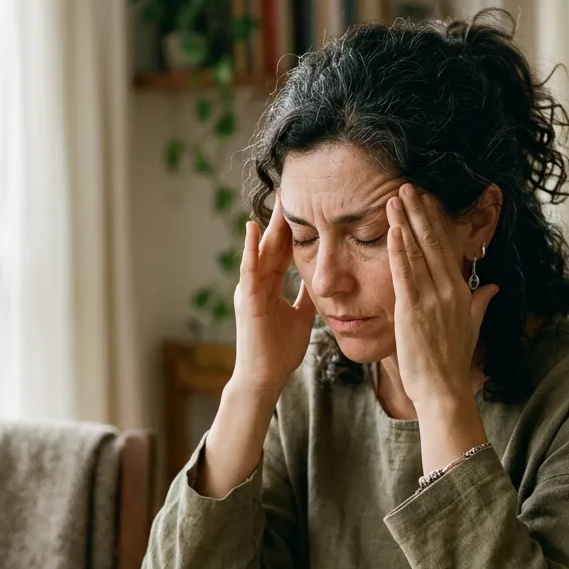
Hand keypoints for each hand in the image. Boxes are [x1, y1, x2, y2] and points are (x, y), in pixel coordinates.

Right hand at [232, 191, 316, 397]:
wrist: (265, 378)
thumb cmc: (280, 352)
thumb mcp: (301, 316)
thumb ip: (306, 296)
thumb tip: (320, 279)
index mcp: (270, 287)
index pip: (283, 251)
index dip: (293, 229)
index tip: (303, 206)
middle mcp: (258, 284)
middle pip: (272, 245)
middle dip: (282, 219)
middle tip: (290, 190)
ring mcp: (251, 290)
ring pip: (261, 251)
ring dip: (268, 225)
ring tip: (275, 200)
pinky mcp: (248, 300)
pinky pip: (249, 269)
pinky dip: (251, 249)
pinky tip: (254, 229)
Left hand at [386, 184, 498, 412]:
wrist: (443, 389)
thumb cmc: (452, 361)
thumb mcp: (471, 326)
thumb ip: (481, 303)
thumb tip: (492, 286)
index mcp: (461, 292)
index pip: (446, 248)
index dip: (435, 222)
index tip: (425, 200)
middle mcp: (448, 290)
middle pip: (433, 243)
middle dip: (419, 212)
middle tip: (407, 187)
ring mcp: (431, 299)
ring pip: (417, 253)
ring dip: (405, 223)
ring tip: (394, 198)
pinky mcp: (412, 311)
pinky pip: (405, 274)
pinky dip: (399, 250)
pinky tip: (393, 230)